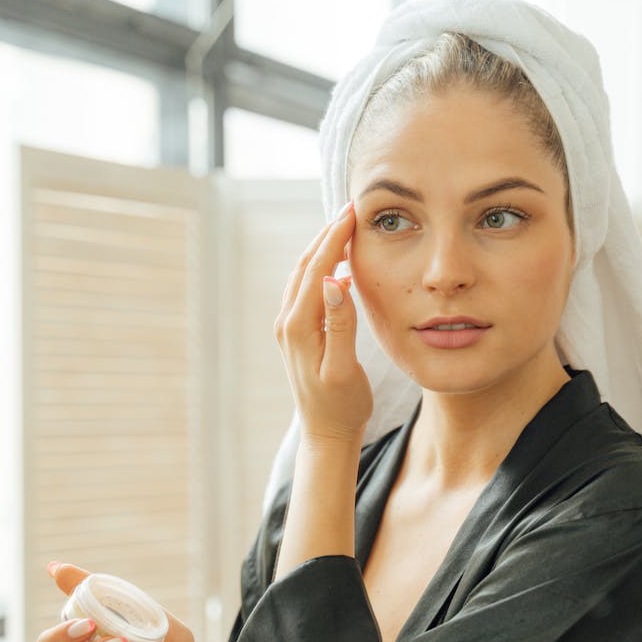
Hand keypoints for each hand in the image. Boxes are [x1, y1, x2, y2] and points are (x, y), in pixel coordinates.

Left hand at [274, 201, 373, 441]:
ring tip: (345, 227)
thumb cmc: (341, 406)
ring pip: (304, 275)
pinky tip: (339, 266)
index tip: (354, 210)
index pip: (317, 269)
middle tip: (352, 208)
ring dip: (323, 248)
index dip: (335, 237)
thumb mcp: (343, 369)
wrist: (326, 434)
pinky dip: (321, 269)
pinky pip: (306, 290)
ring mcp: (289, 328)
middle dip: (328, 234)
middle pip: (307, 266)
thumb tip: (335, 281)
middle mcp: (287, 322)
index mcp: (299, 326)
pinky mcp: (297, 334)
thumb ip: (340, 325)